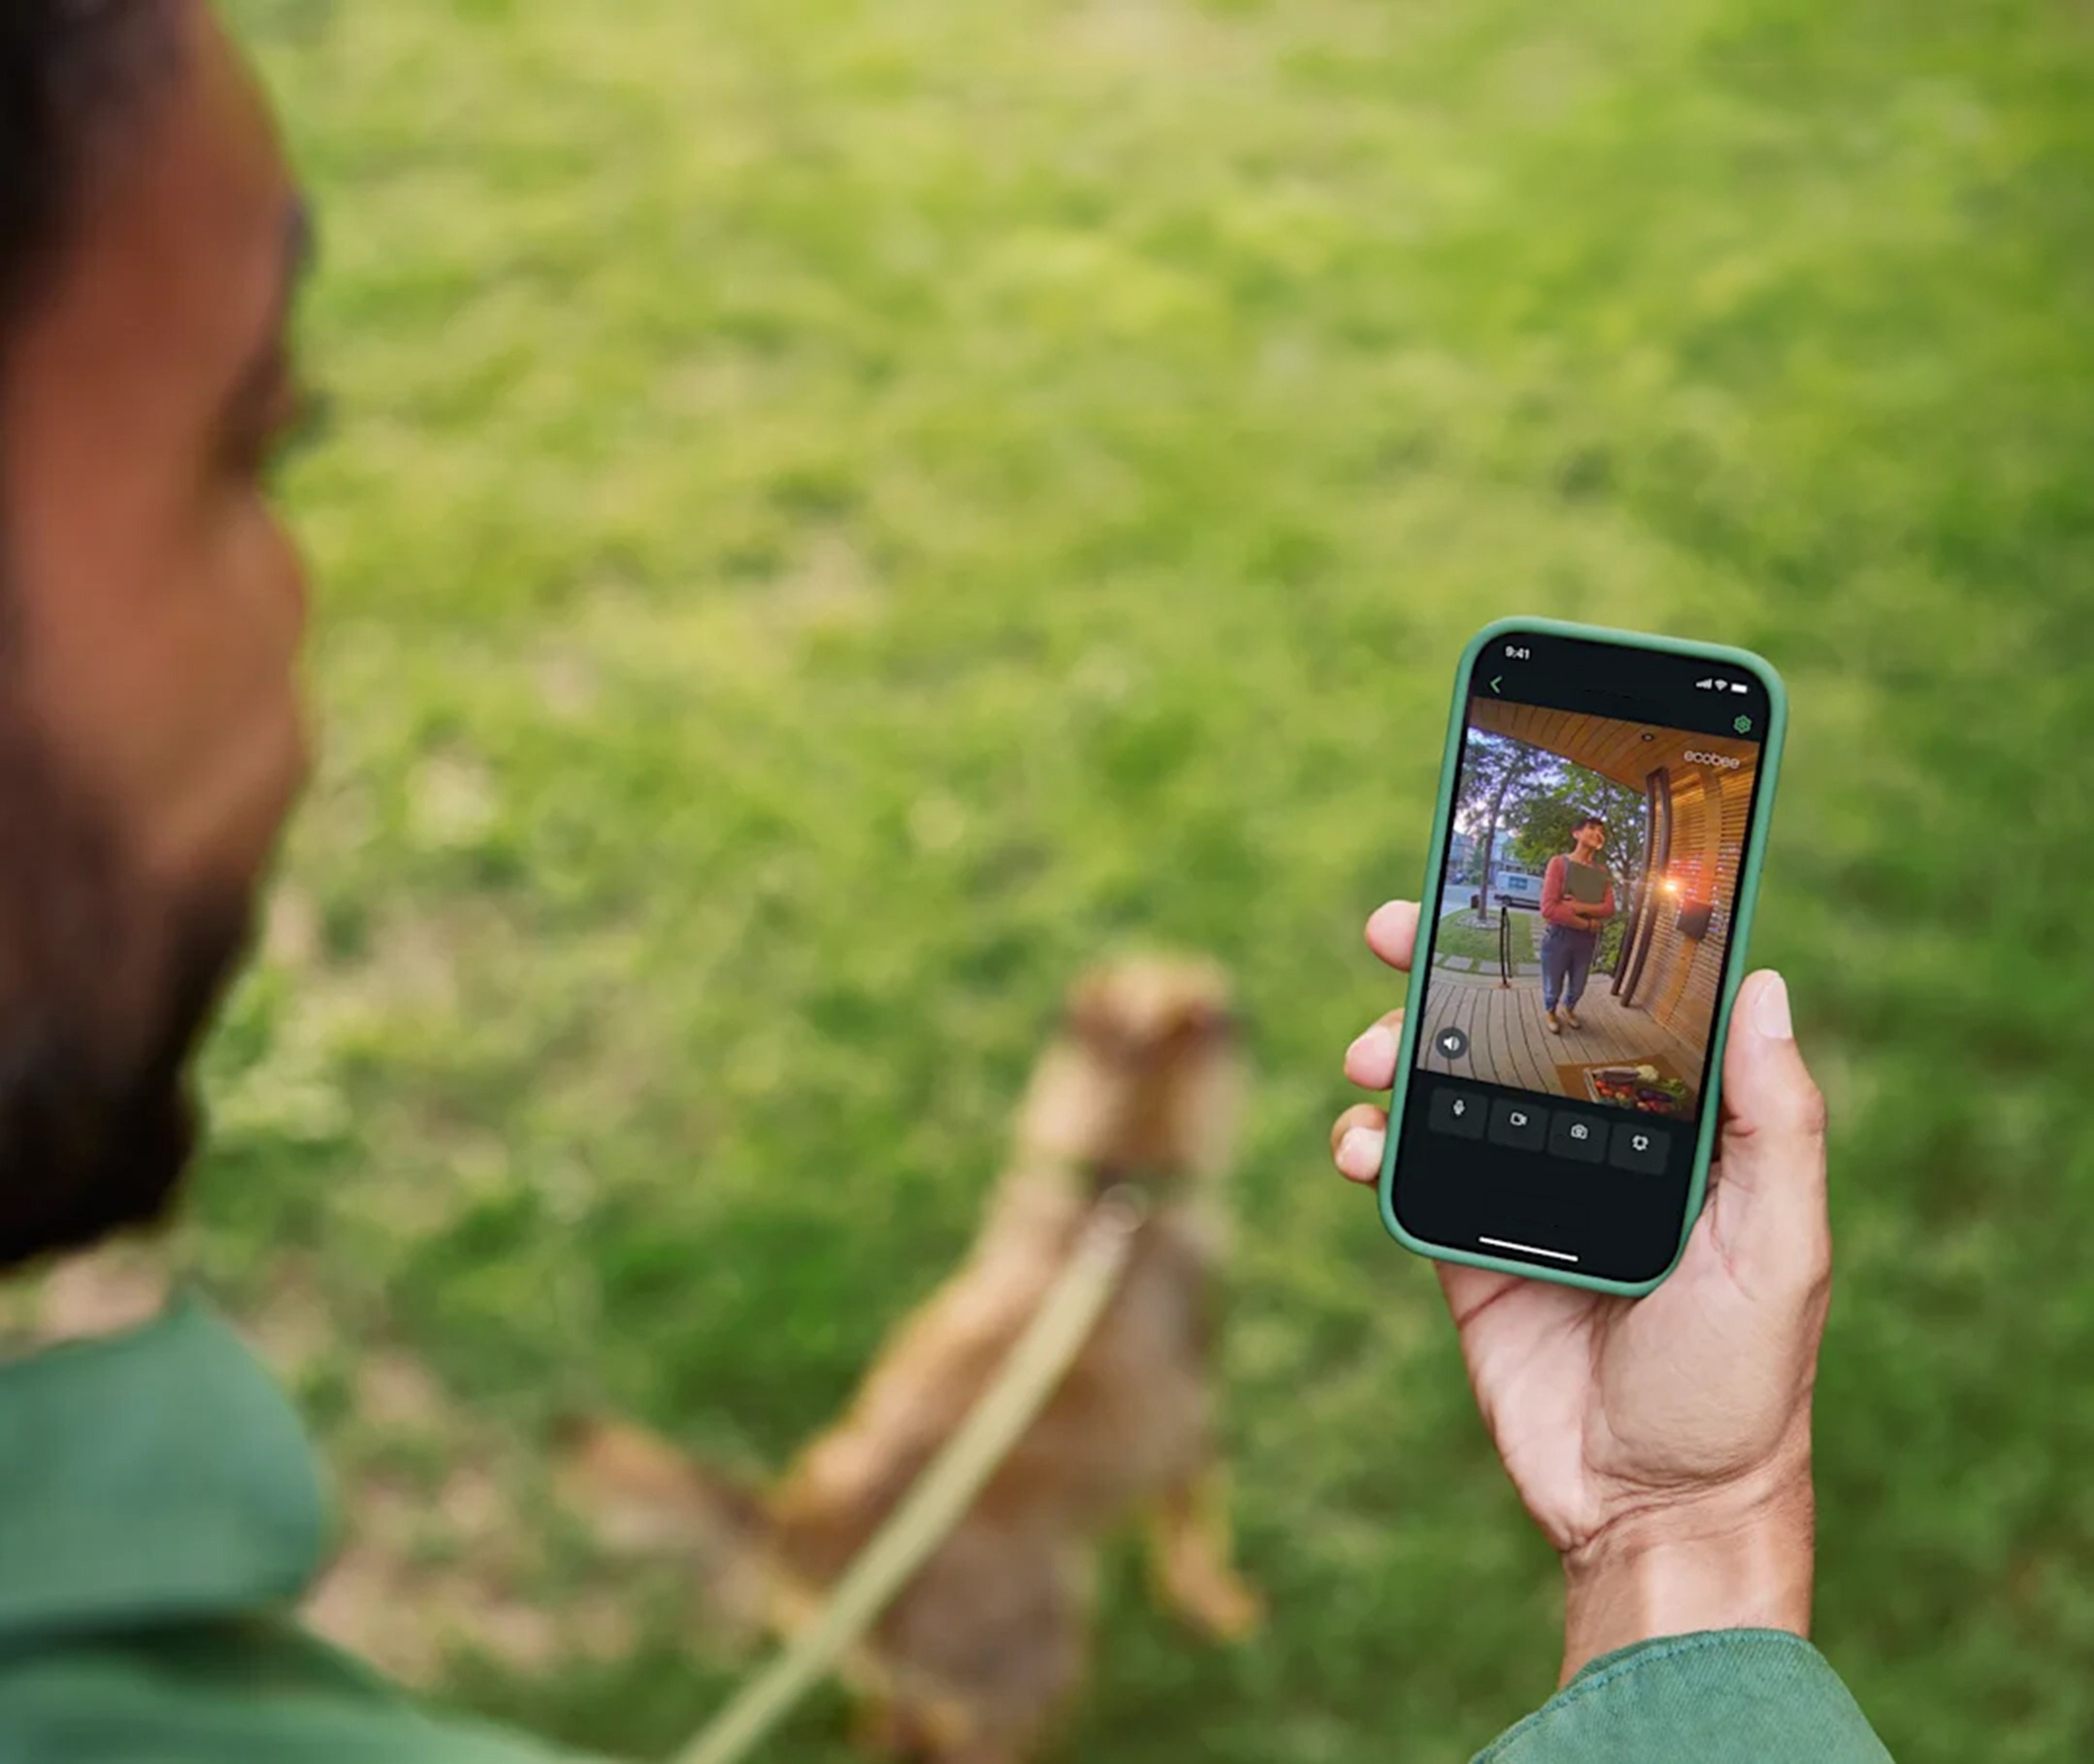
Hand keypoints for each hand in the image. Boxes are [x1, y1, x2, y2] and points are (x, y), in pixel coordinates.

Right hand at [1331, 901, 1829, 1682]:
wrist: (1651, 1506)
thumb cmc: (1740, 1384)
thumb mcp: (1782, 1249)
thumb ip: (1776, 1123)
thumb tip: (1765, 984)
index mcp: (1674, 1127)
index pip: (1615, 1002)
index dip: (1563, 933)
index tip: (1512, 878)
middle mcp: (1592, 1140)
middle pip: (1510, 1023)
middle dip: (1444, 967)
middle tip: (1392, 929)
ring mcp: (1519, 1186)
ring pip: (1441, 1083)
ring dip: (1393, 1047)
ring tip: (1367, 1053)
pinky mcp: (1461, 1243)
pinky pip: (1404, 1167)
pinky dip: (1368, 1141)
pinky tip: (1359, 1140)